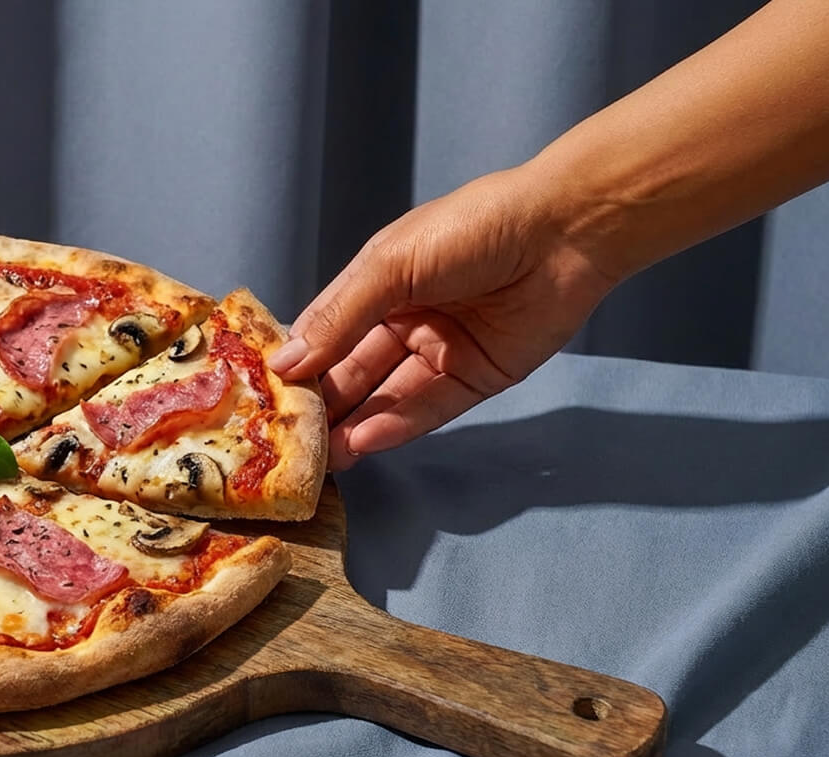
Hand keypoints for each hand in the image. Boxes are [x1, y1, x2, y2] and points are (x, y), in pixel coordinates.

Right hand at [268, 166, 618, 468]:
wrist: (567, 231)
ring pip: (388, 396)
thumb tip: (285, 364)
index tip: (261, 399)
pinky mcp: (479, 377)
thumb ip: (339, 318)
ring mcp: (442, 351)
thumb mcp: (390, 265)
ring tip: (322, 456)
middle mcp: (407, 319)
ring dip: (355, 425)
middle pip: (354, 371)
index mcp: (379, 283)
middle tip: (289, 442)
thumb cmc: (473, 228)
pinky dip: (398, 424)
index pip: (326, 332)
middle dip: (323, 405)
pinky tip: (365, 440)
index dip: (296, 364)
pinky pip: (431, 407)